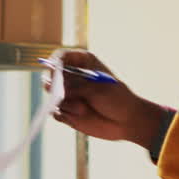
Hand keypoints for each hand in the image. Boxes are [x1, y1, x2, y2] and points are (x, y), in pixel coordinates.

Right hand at [50, 51, 166, 147]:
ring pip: (53, 96)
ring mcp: (69, 95)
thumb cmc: (117, 98)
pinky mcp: (67, 112)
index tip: (54, 71)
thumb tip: (52, 86)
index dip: (54, 63)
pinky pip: (56, 112)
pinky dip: (64, 115)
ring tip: (83, 109)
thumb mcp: (98, 88)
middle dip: (53, 85)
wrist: (127, 121)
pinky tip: (79, 116)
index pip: (60, 57)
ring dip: (65, 103)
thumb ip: (75, 85)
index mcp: (82, 63)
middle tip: (58, 92)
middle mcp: (73, 77)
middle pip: (51, 76)